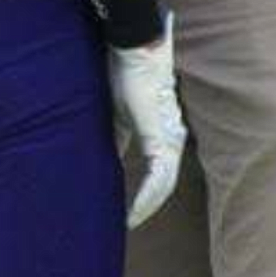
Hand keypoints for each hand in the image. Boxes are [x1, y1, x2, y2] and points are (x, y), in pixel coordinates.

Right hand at [108, 18, 186, 228]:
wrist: (131, 50)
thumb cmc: (123, 75)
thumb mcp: (114, 115)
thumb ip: (114, 138)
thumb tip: (103, 159)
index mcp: (162, 133)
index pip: (158, 174)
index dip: (145, 195)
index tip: (126, 214)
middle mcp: (172, 138)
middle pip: (163, 185)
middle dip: (146, 207)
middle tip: (125, 226)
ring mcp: (170, 139)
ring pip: (162, 187)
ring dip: (146, 208)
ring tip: (127, 224)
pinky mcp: (161, 139)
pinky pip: (157, 179)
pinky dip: (145, 198)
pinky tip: (132, 213)